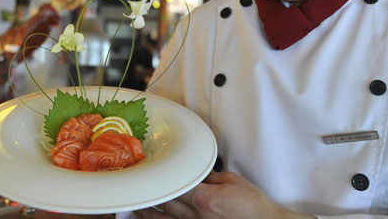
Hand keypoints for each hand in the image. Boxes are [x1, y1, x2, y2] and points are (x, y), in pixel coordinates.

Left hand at [134, 172, 313, 218]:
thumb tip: (198, 174)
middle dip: (148, 197)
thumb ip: (211, 177)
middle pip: (165, 204)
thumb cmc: (253, 205)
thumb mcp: (233, 181)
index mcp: (204, 199)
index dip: (158, 180)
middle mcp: (196, 216)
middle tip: (134, 188)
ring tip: (135, 209)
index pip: (173, 186)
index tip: (147, 173)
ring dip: (149, 215)